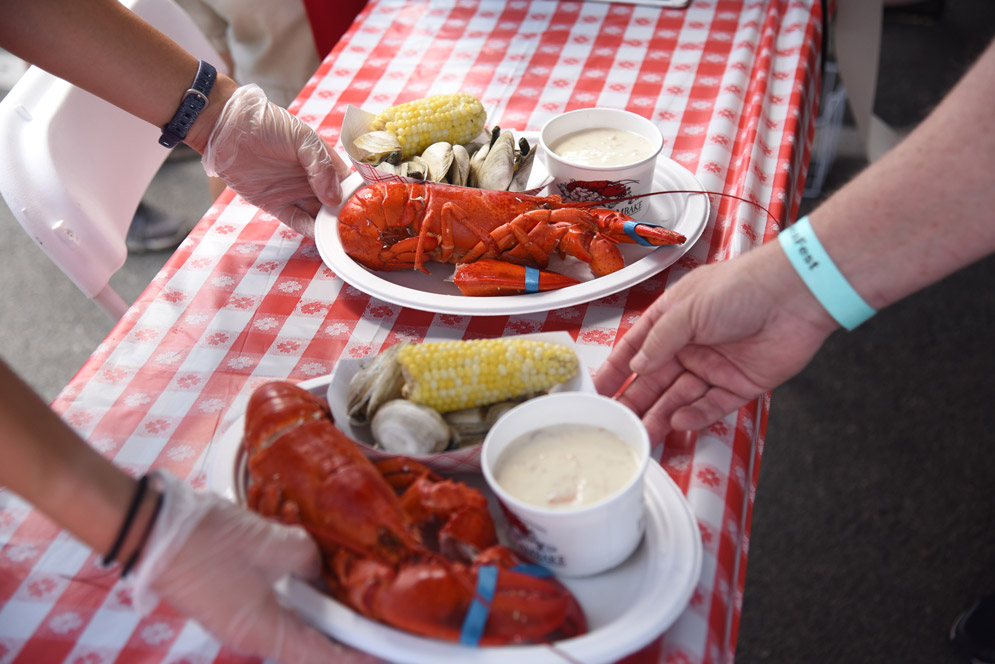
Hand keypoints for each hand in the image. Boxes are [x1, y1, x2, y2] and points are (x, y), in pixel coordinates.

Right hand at [130, 471, 374, 663]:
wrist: (152, 530)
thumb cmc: (208, 543)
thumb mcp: (271, 545)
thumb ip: (306, 557)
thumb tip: (316, 564)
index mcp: (263, 632)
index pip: (319, 656)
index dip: (354, 659)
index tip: (381, 658)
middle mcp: (250, 634)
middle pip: (307, 642)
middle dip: (340, 633)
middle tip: (372, 620)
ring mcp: (236, 617)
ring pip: (290, 620)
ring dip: (318, 609)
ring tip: (350, 596)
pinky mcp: (228, 598)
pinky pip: (273, 603)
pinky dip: (297, 592)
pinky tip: (313, 571)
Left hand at [202, 84, 351, 236]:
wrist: (225, 127)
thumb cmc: (266, 124)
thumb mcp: (303, 137)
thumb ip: (321, 166)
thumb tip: (334, 199)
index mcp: (322, 160)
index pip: (346, 182)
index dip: (357, 195)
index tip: (370, 208)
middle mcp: (311, 180)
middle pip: (335, 203)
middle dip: (346, 216)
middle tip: (359, 229)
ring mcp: (294, 193)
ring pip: (318, 215)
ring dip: (329, 226)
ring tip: (342, 237)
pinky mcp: (276, 205)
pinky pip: (297, 221)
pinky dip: (309, 230)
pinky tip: (320, 235)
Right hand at [594, 247, 836, 440]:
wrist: (793, 296)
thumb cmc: (740, 288)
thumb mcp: (686, 310)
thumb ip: (658, 342)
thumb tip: (636, 367)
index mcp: (672, 320)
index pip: (636, 349)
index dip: (616, 371)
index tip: (598, 392)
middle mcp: (691, 345)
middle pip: (655, 380)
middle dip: (636, 401)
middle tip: (617, 424)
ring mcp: (714, 366)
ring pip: (680, 398)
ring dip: (661, 415)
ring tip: (644, 433)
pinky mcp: (740, 385)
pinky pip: (711, 406)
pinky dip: (695, 416)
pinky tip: (679, 422)